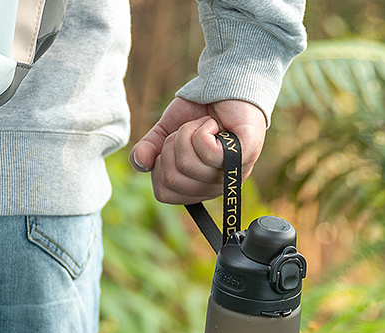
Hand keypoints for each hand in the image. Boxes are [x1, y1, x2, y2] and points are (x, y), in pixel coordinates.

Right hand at [130, 98, 265, 204]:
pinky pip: (209, 154)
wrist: (224, 86)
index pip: (165, 194)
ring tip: (203, 125)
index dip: (158, 167)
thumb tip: (140, 163)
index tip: (171, 146)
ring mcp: (232, 173)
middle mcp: (215, 186)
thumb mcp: (166, 131)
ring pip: (188, 164)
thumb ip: (148, 149)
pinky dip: (203, 129)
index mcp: (197, 186)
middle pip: (173, 180)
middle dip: (171, 146)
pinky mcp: (244, 156)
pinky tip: (214, 124)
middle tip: (188, 131)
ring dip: (188, 134)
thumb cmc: (198, 112)